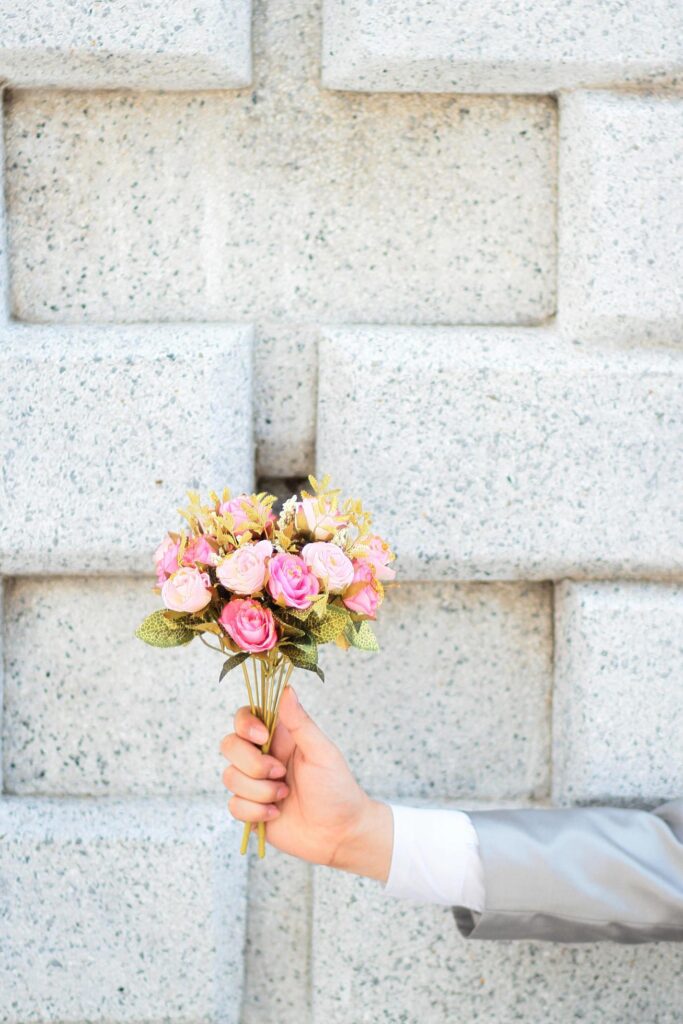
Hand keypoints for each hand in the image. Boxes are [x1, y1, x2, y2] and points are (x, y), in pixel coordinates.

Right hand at [219, 685, 392, 880]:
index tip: (261, 738)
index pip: (245, 717)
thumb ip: (300, 722)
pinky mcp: (249, 809)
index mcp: (279, 737)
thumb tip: (287, 689)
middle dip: (253, 764)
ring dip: (260, 791)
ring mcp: (253, 783)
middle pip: (229, 745)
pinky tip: (276, 814)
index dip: (245, 724)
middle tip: (281, 773)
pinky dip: (255, 812)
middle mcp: (262, 756)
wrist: (339, 834)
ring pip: (229, 777)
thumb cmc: (337, 788)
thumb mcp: (322, 752)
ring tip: (285, 796)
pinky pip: (233, 805)